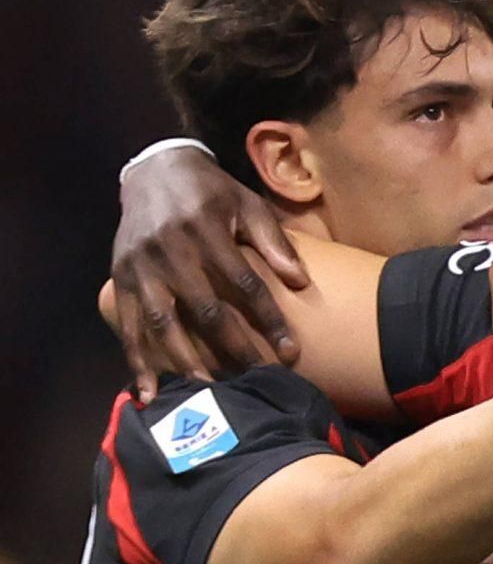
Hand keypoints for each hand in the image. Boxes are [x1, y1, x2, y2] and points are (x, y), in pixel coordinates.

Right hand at [110, 145, 308, 400]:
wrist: (154, 171)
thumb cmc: (212, 192)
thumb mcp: (248, 204)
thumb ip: (273, 242)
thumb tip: (300, 281)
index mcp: (205, 230)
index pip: (244, 283)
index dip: (269, 320)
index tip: (290, 352)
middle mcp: (169, 251)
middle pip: (204, 310)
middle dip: (233, 348)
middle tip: (257, 380)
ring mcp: (140, 266)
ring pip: (163, 323)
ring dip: (185, 361)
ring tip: (210, 392)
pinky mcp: (121, 277)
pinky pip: (128, 324)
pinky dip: (136, 360)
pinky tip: (147, 392)